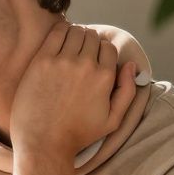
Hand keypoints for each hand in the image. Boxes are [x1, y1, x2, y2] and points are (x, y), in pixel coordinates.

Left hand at [9, 21, 138, 157]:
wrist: (43, 143)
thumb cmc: (77, 135)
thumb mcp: (112, 120)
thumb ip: (127, 91)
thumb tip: (131, 65)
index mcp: (105, 77)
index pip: (108, 46)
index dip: (101, 50)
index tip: (92, 57)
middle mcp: (86, 65)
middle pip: (92, 36)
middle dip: (88, 41)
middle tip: (78, 52)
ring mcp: (63, 61)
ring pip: (75, 31)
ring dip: (74, 35)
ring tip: (68, 47)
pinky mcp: (42, 61)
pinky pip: (56, 32)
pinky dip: (59, 32)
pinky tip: (57, 42)